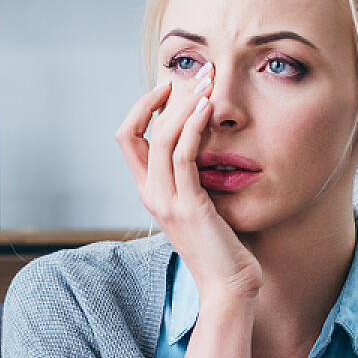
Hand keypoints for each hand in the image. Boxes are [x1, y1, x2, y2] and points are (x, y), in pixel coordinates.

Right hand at [114, 69, 261, 311]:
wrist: (228, 285)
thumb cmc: (222, 246)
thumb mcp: (203, 202)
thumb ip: (196, 175)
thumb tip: (208, 139)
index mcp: (150, 191)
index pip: (129, 138)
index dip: (143, 107)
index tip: (172, 86)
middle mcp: (150, 193)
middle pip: (133, 132)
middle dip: (162, 96)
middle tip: (198, 71)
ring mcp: (165, 200)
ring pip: (160, 138)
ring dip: (183, 104)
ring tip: (207, 81)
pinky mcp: (187, 206)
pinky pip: (182, 155)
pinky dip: (192, 126)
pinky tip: (208, 108)